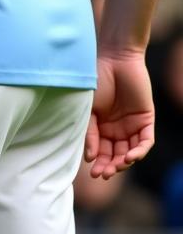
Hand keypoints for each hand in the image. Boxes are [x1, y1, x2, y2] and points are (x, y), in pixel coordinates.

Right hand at [85, 50, 154, 179]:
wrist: (115, 59)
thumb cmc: (95, 80)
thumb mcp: (87, 108)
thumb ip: (89, 131)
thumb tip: (89, 157)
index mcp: (100, 125)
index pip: (100, 149)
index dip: (97, 161)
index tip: (91, 170)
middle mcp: (116, 128)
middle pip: (115, 154)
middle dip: (110, 166)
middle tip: (103, 174)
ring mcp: (132, 125)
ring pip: (131, 151)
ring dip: (124, 162)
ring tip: (116, 167)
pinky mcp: (146, 120)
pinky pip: (145, 142)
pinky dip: (139, 151)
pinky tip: (130, 157)